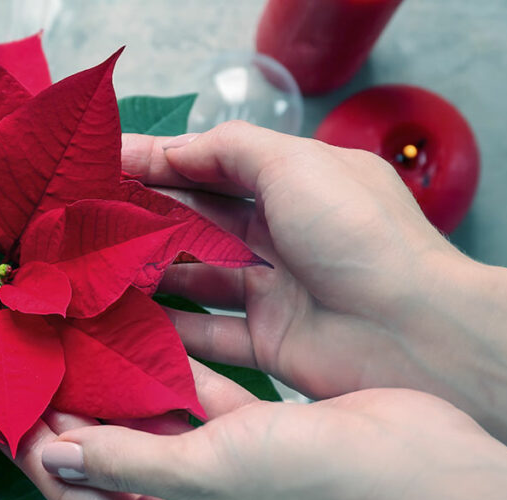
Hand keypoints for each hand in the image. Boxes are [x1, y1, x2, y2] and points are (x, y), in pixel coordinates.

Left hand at [17, 365, 506, 499]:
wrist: (419, 475)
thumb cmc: (310, 488)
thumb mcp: (201, 475)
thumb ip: (125, 461)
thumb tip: (56, 456)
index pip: (85, 498)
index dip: (44, 457)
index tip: (9, 413)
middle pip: (117, 460)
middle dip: (79, 418)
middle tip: (39, 367)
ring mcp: (228, 473)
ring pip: (159, 424)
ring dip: (125, 389)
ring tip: (80, 343)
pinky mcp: (258, 434)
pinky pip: (203, 400)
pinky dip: (177, 373)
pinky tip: (146, 335)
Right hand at [123, 121, 465, 399]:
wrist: (416, 333)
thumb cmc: (362, 239)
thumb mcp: (297, 164)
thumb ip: (230, 149)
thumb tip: (176, 148)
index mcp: (297, 186)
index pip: (214, 166)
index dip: (160, 162)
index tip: (105, 163)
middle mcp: (284, 237)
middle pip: (201, 221)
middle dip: (148, 214)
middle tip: (90, 215)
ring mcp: (275, 292)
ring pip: (198, 278)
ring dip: (153, 271)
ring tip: (99, 267)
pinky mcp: (269, 343)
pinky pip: (208, 335)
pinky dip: (170, 329)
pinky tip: (128, 321)